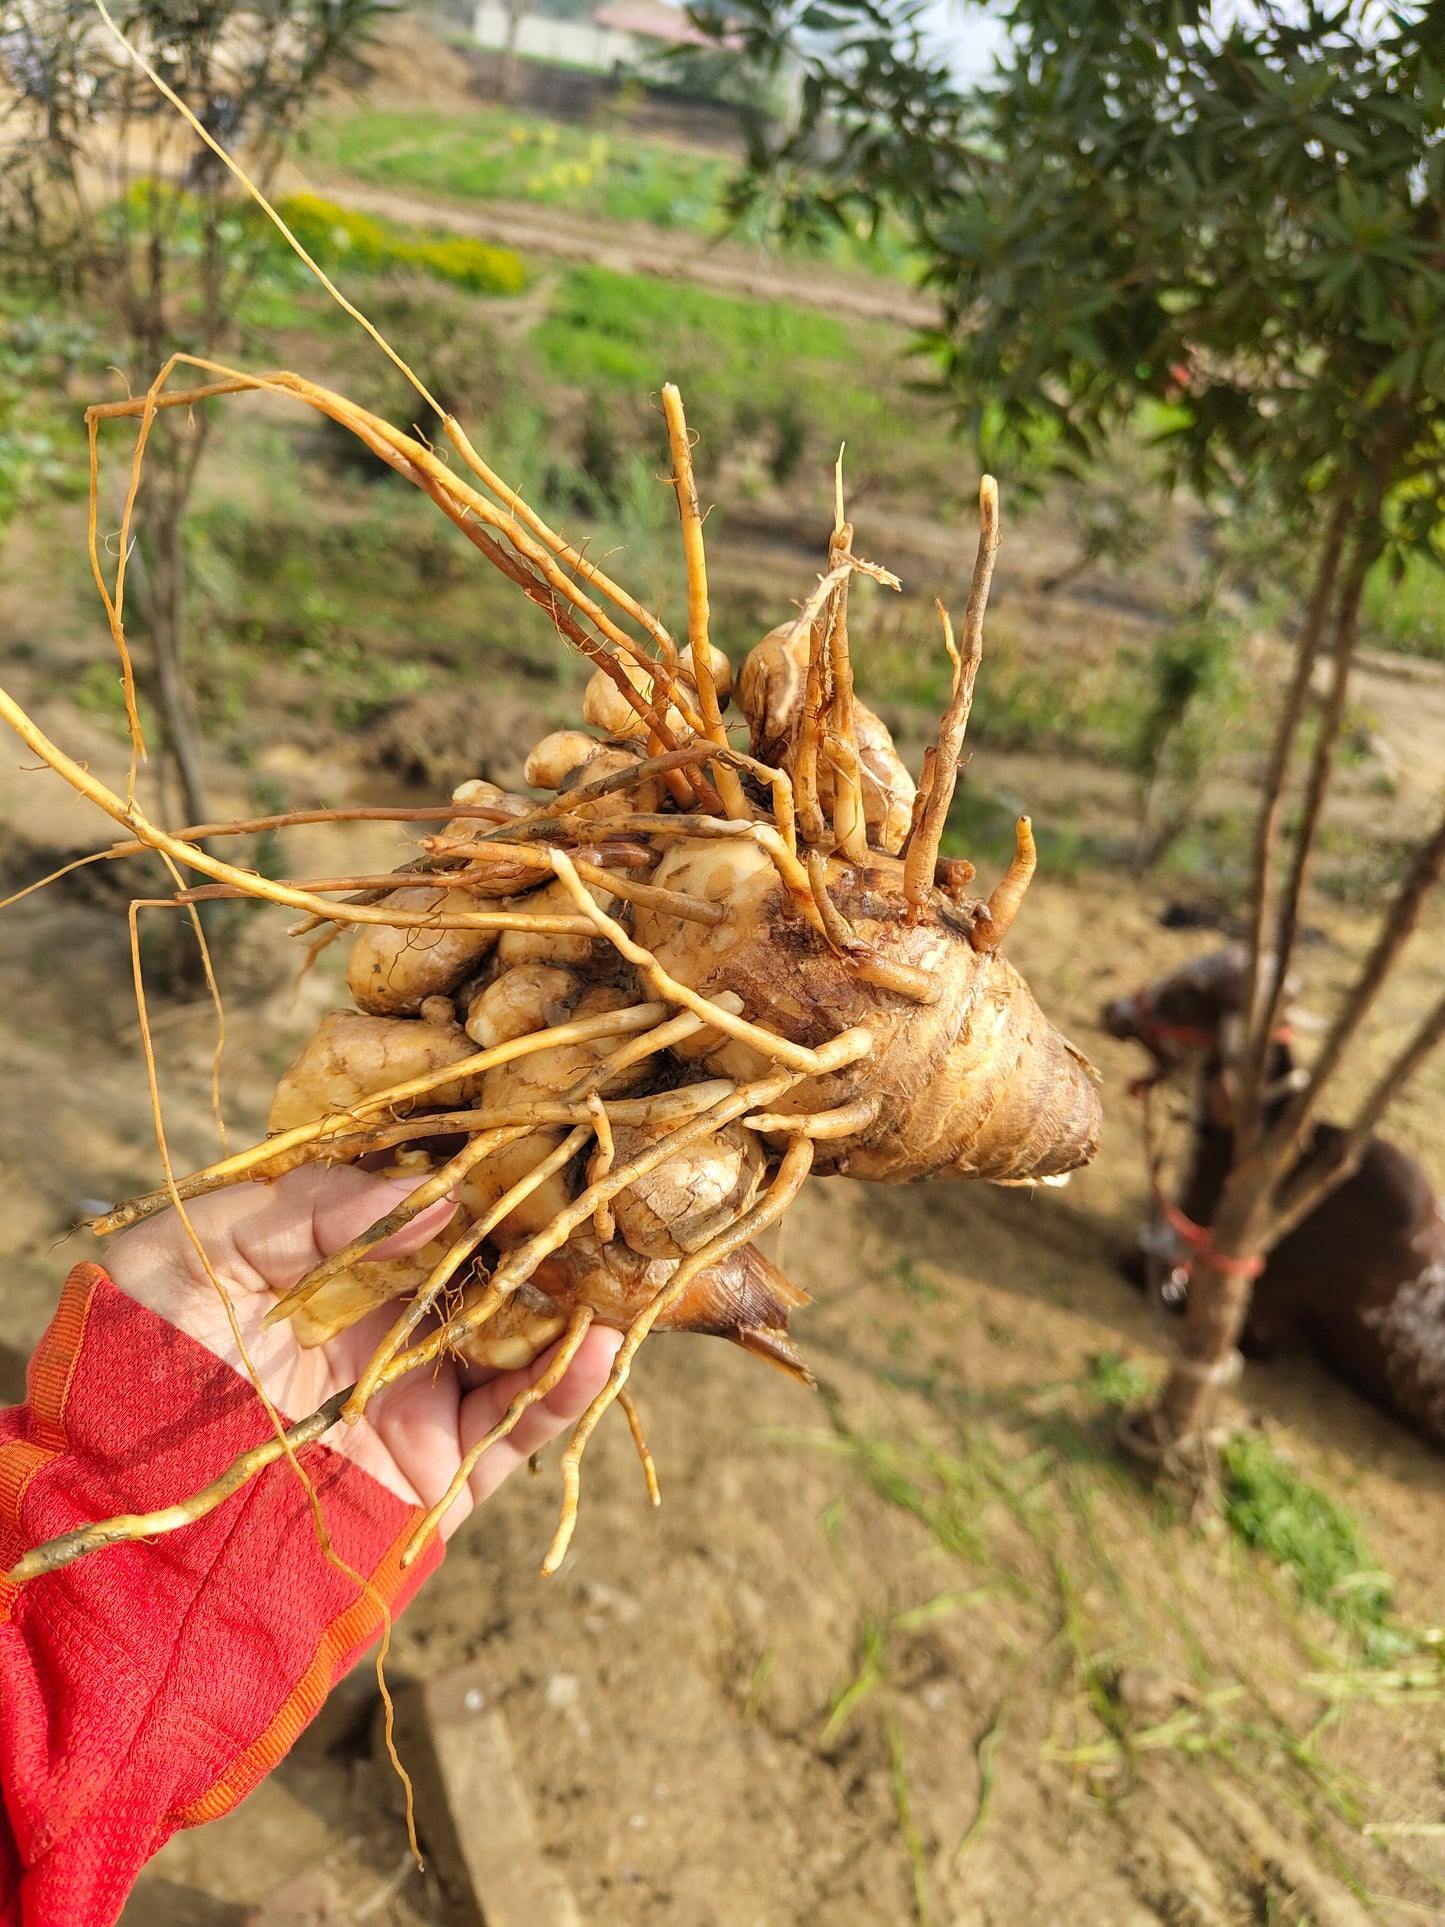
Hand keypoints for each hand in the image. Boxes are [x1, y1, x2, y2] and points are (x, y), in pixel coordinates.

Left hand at [102, 1163, 620, 1538]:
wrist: (135, 1513)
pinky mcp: (444, 1464)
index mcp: (334, 1266)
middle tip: (597, 1184)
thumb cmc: (143, 1363)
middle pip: (488, 1264)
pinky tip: (599, 1341)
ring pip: (521, 1335)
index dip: (475, 1170)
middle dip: (541, 1229)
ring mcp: (421, 1392)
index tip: (528, 1131)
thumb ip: (303, 1208)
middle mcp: (388, 1323)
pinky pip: (522, 1422)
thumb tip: (428, 1194)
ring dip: (572, 1299)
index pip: (423, 1206)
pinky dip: (569, 1385)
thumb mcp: (198, 1250)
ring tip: (617, 1257)